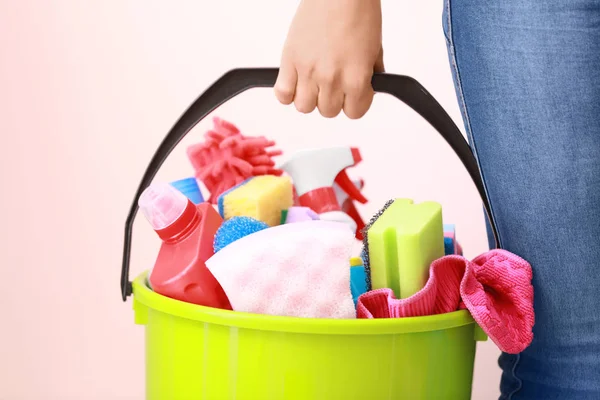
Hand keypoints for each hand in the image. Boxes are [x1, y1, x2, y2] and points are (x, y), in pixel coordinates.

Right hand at [275, 0, 383, 118]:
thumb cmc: (358, 12)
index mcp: (356, 78)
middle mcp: (331, 79)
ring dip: (309, 97)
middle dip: (332, 99)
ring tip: (313, 81)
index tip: (352, 92)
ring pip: (304, 107)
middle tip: (333, 82)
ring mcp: (308, 71)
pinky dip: (287, 92)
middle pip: (328, 111)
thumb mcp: (375, 49)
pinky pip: (282, 94)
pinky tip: (295, 80)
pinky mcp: (290, 60)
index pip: (354, 113)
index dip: (354, 103)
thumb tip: (365, 90)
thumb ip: (369, 75)